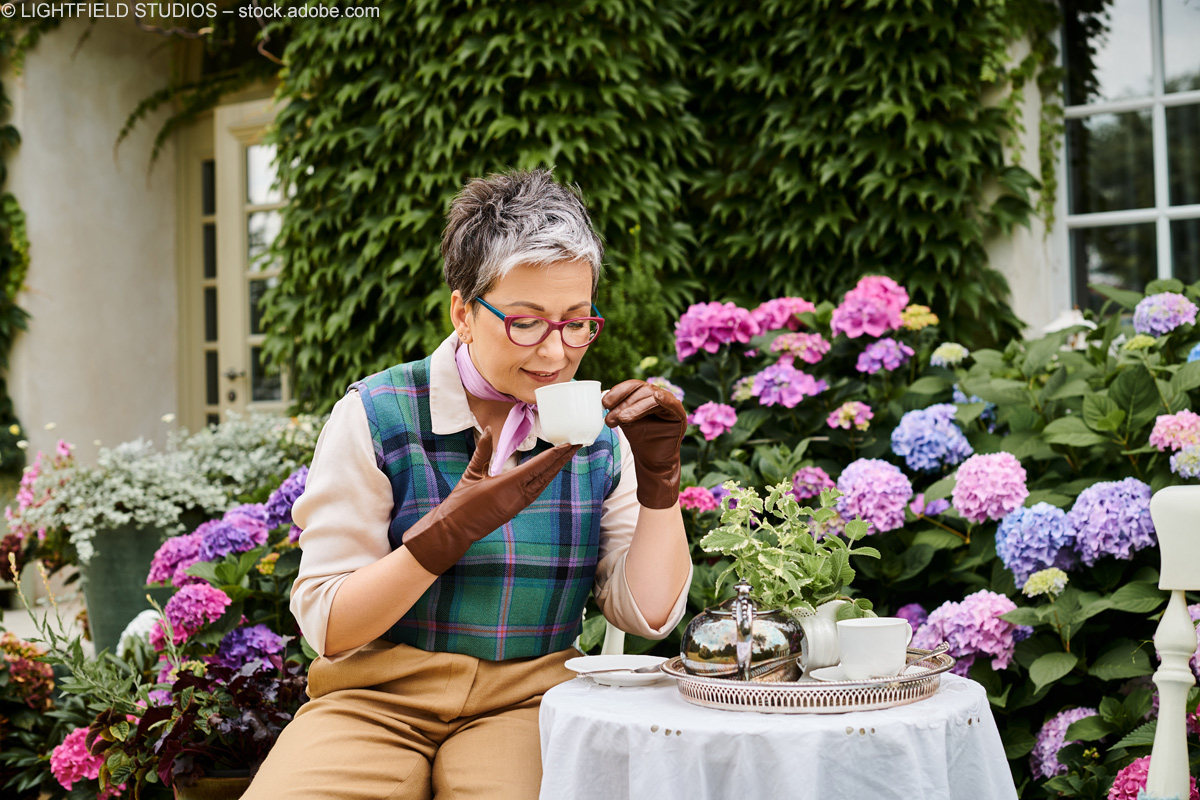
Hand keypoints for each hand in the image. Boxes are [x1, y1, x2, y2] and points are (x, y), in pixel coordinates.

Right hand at [401, 428, 580, 573]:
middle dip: (563, 458)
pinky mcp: (516, 508)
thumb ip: (483, 451)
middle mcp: (518, 495)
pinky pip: (537, 490)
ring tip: (568, 454)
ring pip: (544, 482)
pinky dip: (546, 478)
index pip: (538, 466)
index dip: (555, 454)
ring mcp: (519, 503)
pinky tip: (551, 471)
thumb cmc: (461, 502)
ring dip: (557, 467)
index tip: (568, 444)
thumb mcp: (471, 473)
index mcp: (508, 484)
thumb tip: (488, 430)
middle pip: (547, 473)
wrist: (456, 529)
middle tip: (578, 443)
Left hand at [602, 379, 686, 508]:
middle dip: (623, 402)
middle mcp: (658, 395)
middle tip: (610, 417)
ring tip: (621, 419)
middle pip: (640, 390)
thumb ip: (616, 407)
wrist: (651, 460)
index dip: (618, 391)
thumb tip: (598, 397)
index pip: (632, 386)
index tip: (604, 403)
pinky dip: (664, 399)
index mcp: (645, 394)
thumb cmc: (639, 437)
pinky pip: (671, 403)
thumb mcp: (624, 420)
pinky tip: (657, 398)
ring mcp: (670, 403)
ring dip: (634, 407)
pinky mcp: (679, 414)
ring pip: (651, 397)